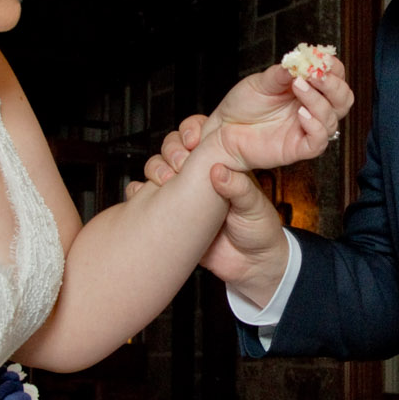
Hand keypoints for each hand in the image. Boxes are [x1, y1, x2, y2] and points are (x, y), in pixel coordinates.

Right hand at [130, 130, 289, 299]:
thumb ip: (240, 188)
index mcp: (223, 165)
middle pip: (173, 147)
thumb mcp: (255, 208)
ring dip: (155, 169)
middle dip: (170, 150)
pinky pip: (145, 198)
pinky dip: (138, 193)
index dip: (191, 131)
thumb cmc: (260, 232)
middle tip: (179, 165)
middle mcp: (200, 176)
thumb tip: (218, 171)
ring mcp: (184, 195)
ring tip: (165, 182)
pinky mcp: (171, 216)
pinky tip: (145, 198)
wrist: (251, 268)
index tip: (192, 143)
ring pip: (157, 168)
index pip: (202, 135)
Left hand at [200, 59, 352, 171]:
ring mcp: (307, 129)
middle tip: (315, 74)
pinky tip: (301, 113)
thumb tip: (300, 61)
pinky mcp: (298, 149)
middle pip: (343, 99)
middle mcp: (313, 109)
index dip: (333, 68)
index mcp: (309, 90)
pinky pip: (319, 142)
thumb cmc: (244, 104)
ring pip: (332, 119)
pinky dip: (315, 126)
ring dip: (318, 100)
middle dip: (333, 85)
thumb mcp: (262, 82)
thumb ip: (281, 73)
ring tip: (297, 86)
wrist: (223, 129)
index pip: (336, 78)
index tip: (320, 58)